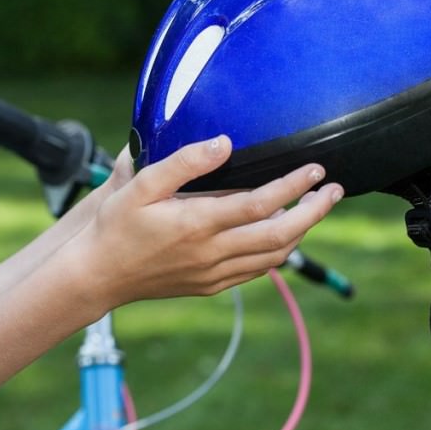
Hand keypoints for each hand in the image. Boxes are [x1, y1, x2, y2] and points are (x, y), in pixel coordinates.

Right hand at [69, 135, 343, 305]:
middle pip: (280, 235)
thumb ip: (183, 162)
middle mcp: (213, 252)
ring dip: (301, 232)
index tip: (316, 169)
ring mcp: (214, 273)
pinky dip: (278, 253)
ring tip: (315, 207)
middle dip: (314, 212)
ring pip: (273, 257)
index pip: (261, 203)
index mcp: (199, 223)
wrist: (96, 276)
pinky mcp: (211, 286)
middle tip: (333, 190)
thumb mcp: (140, 184)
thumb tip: (223, 143)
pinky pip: (256, 271)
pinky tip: (284, 235)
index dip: (294, 185)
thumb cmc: (116, 225)